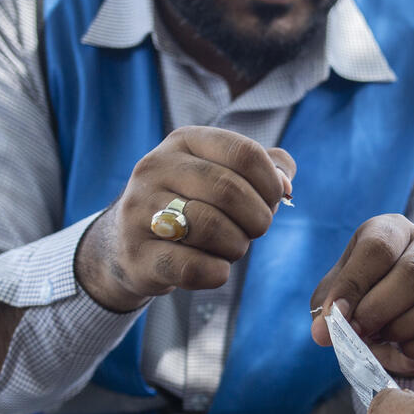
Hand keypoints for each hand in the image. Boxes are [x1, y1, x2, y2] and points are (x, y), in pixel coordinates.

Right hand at [74, 126, 295, 312]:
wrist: (128, 244)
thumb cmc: (194, 205)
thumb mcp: (224, 174)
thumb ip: (266, 168)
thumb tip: (285, 182)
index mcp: (184, 141)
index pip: (243, 153)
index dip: (271, 183)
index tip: (272, 201)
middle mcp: (155, 168)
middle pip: (229, 191)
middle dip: (257, 219)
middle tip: (253, 231)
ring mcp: (139, 211)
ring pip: (211, 227)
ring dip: (236, 246)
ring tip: (230, 247)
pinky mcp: (136, 254)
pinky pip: (192, 267)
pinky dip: (216, 272)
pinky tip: (214, 268)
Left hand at [310, 215, 413, 376]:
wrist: (399, 315)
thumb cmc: (364, 295)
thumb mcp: (338, 295)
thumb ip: (328, 310)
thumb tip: (322, 333)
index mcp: (394, 230)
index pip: (379, 247)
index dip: (355, 284)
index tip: (337, 315)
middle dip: (380, 310)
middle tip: (358, 332)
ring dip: (404, 329)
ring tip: (383, 338)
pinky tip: (404, 349)